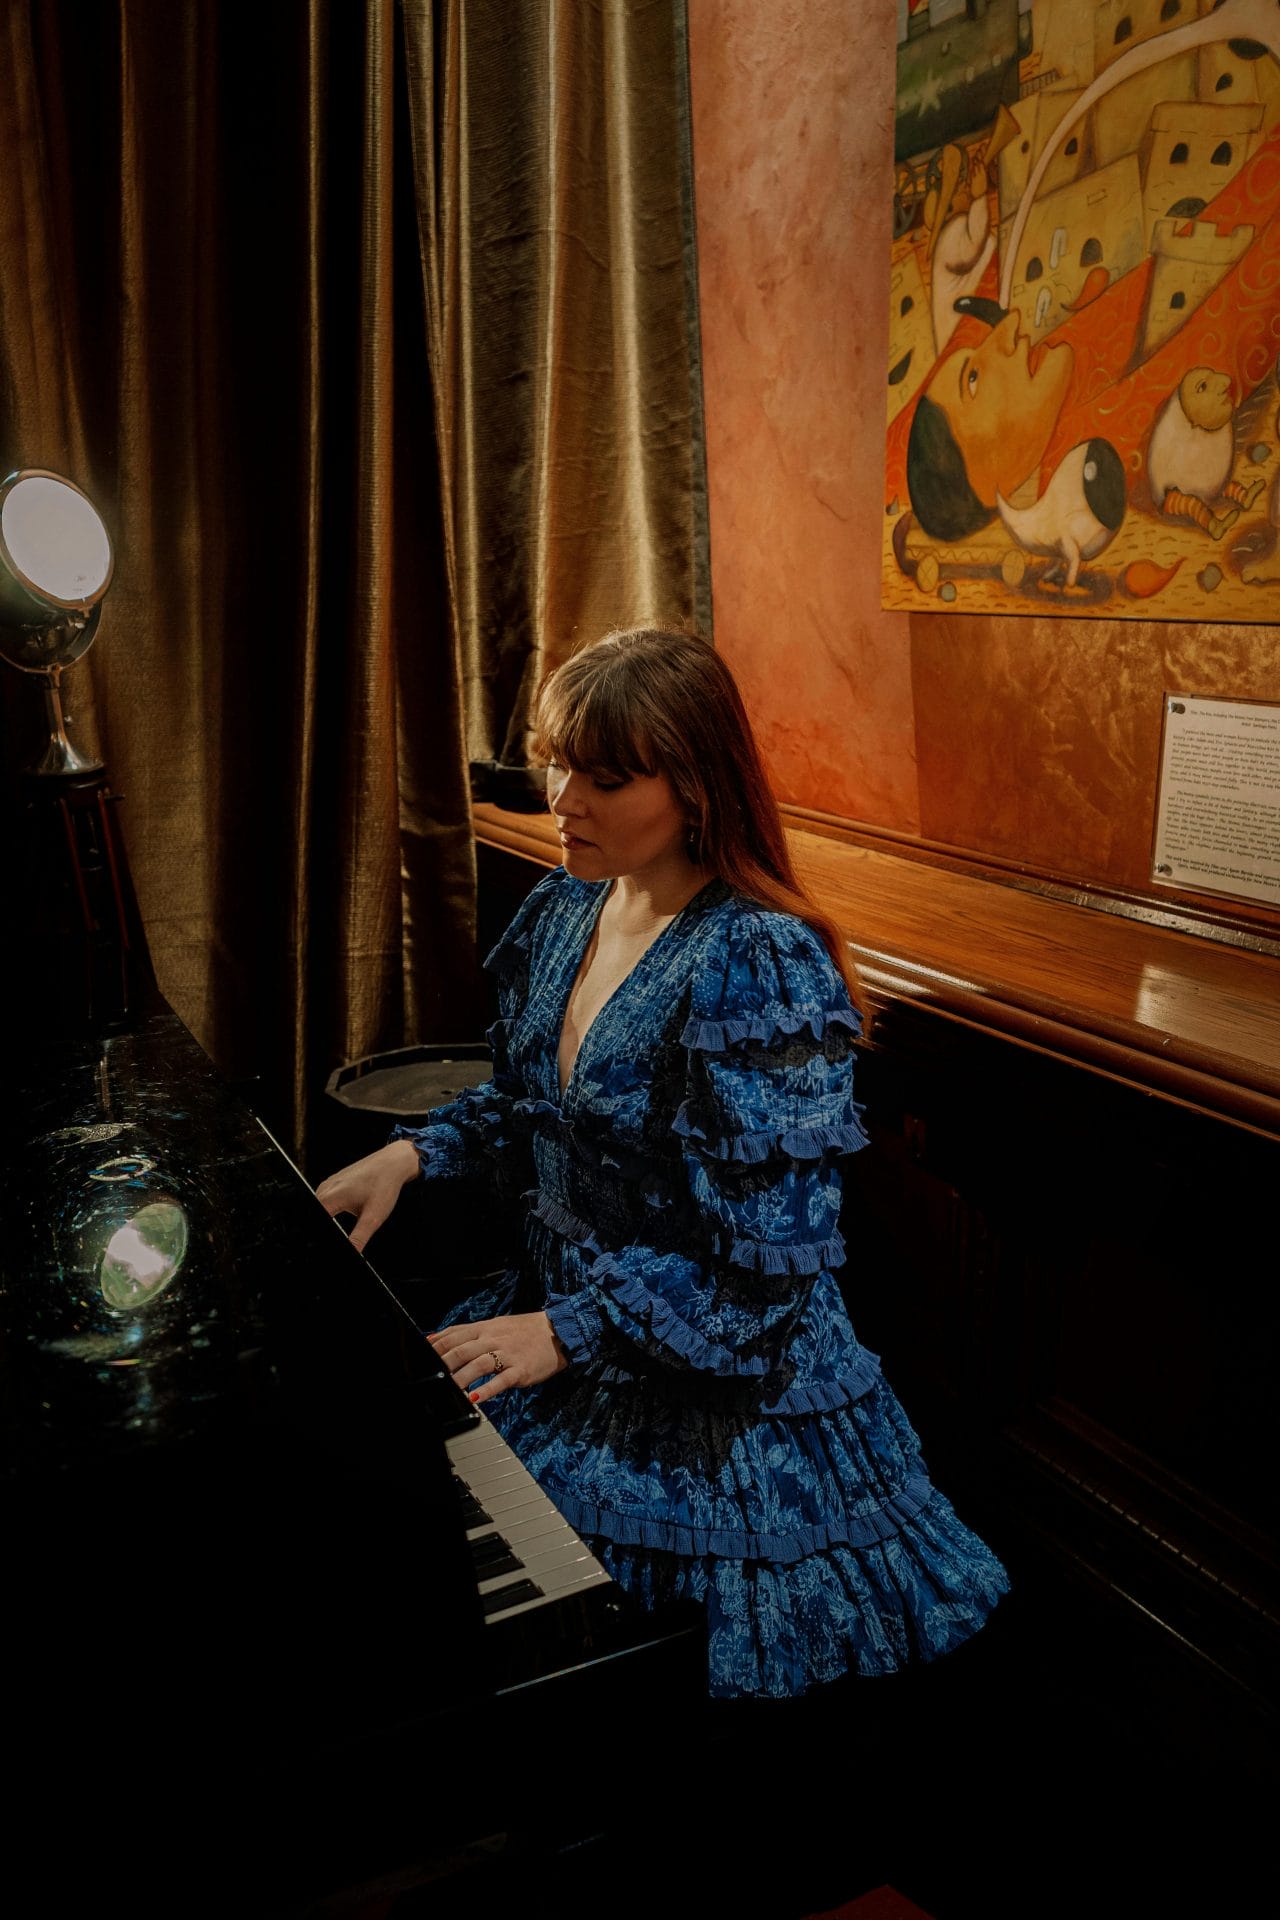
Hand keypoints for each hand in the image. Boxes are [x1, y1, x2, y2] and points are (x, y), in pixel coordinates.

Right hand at [314, 1138, 419, 1252]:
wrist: (393, 1163)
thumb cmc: (384, 1185)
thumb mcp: (373, 1218)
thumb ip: (358, 1238)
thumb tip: (353, 1254)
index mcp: (329, 1198)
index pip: (315, 1221)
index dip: (315, 1238)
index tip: (317, 1246)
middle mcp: (324, 1189)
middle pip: (314, 1214)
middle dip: (323, 1229)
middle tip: (341, 1237)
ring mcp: (328, 1184)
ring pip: (318, 1207)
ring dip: (325, 1220)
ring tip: (338, 1230)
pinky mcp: (334, 1183)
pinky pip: (323, 1199)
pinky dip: (327, 1211)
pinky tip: (335, 1218)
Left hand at [429, 1312, 568, 1405]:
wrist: (558, 1332)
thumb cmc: (525, 1331)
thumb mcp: (497, 1325)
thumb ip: (470, 1333)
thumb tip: (440, 1338)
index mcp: (486, 1328)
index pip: (455, 1334)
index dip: (436, 1345)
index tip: (422, 1354)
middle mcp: (494, 1339)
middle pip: (462, 1349)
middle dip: (443, 1362)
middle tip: (430, 1374)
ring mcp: (507, 1354)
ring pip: (478, 1364)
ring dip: (461, 1378)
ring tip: (449, 1389)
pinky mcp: (520, 1370)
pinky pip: (501, 1381)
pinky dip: (486, 1390)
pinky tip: (474, 1398)